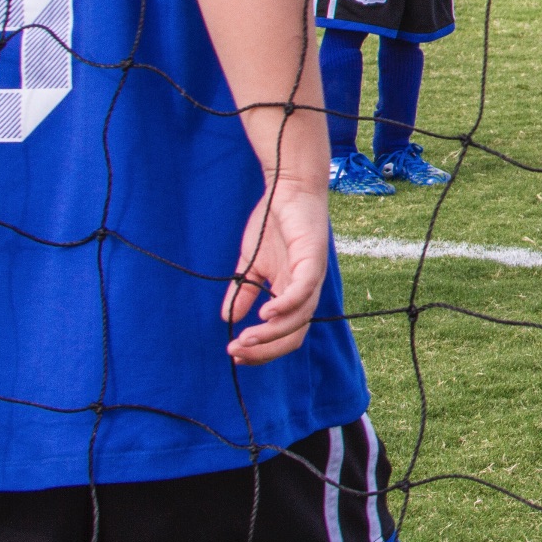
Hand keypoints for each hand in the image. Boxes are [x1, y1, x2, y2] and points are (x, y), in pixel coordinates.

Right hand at [224, 178, 330, 364]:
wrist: (287, 187)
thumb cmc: (273, 223)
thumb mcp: (252, 264)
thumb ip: (243, 292)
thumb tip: (228, 319)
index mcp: (293, 293)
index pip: (285, 333)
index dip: (262, 349)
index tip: (235, 354)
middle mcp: (307, 289)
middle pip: (294, 334)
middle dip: (265, 350)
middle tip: (237, 352)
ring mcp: (312, 273)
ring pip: (299, 317)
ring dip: (271, 333)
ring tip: (246, 340)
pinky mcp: (313, 256)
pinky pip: (304, 288)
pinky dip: (287, 305)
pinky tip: (266, 313)